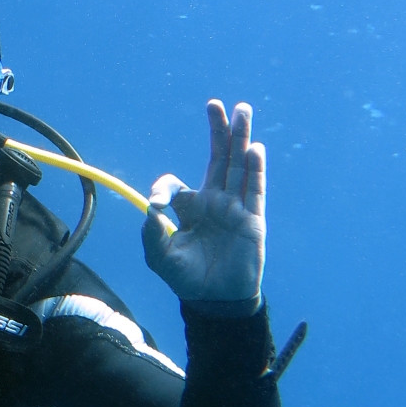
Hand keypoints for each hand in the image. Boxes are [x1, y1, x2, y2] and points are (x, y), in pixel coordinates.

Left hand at [142, 99, 265, 307]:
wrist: (215, 302)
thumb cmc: (187, 279)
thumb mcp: (159, 256)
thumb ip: (151, 232)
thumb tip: (153, 207)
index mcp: (190, 208)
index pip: (177, 184)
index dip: (165, 188)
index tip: (158, 204)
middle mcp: (214, 202)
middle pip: (218, 159)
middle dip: (218, 131)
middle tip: (215, 104)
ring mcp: (235, 209)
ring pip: (238, 166)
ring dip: (240, 139)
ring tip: (243, 110)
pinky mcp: (252, 221)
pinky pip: (254, 190)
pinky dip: (254, 169)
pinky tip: (254, 149)